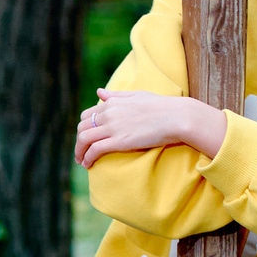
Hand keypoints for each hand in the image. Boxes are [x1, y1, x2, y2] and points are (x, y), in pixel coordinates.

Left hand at [76, 89, 226, 167]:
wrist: (177, 117)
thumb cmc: (162, 106)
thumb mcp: (136, 95)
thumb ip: (116, 95)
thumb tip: (98, 92)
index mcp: (112, 102)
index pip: (86, 115)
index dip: (83, 128)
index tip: (85, 138)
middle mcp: (109, 113)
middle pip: (82, 128)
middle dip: (78, 141)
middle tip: (81, 152)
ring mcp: (113, 127)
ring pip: (84, 139)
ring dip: (79, 152)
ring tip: (81, 161)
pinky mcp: (119, 141)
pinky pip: (94, 150)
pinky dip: (87, 158)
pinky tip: (88, 164)